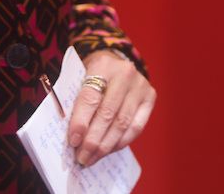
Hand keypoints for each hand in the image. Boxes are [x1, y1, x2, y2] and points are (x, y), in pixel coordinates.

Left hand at [68, 50, 155, 167]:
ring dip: (106, 146)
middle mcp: (125, 73)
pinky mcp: (150, 97)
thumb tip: (74, 137)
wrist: (116, 64)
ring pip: (122, 123)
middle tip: (82, 157)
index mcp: (102, 65)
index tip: (73, 142)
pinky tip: (109, 150)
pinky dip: (121, 142)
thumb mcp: (81, 79)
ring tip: (92, 158)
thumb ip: (77, 103)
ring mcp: (140, 85)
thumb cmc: (94, 76)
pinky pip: (136, 127)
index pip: (90, 97)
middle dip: (93, 140)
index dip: (81, 122)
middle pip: (107, 113)